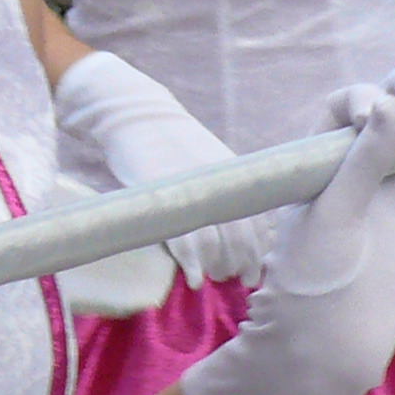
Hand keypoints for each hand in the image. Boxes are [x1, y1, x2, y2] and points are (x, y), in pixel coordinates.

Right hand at [52, 50, 272, 283]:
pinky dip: (193, 264)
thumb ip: (220, 188)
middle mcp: (217, 182)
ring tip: (215, 277)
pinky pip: (185, 239)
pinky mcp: (164, 196)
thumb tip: (234, 226)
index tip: (255, 272)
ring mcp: (191, 190)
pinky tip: (196, 280)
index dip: (258, 251)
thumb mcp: (204, 160)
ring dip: (220, 266)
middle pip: (240, 235)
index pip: (256, 220)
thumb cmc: (167, 140)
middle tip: (235, 279)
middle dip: (243, 263)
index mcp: (230, 173)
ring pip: (216, 241)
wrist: (136, 114)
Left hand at [176, 60, 394, 394]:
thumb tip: (389, 105)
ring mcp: (389, 201)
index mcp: (318, 170)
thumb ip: (362, 163)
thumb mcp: (330, 216)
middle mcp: (354, 178)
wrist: (326, 350)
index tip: (374, 109)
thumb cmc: (311, 283)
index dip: (361, 101)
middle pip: (385, 119)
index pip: (340, 114)